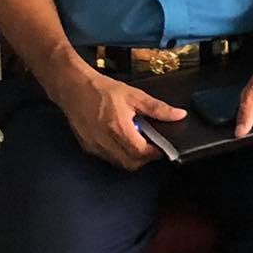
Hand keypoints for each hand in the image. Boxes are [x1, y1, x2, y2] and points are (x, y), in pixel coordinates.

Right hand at [54, 67, 185, 170]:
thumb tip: (179, 115)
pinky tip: (122, 140)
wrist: (73, 88)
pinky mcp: (87, 147)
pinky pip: (107, 158)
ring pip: (118, 163)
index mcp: (118, 128)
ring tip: (137, 141)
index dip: (155, 153)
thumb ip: (158, 108)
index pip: (141, 153)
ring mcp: (94, 146)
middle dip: (144, 158)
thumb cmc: (103, 90)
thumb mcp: (135, 95)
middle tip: (152, 146)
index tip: (163, 146)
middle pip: (130, 164)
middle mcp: (104, 141)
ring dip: (131, 158)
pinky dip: (118, 154)